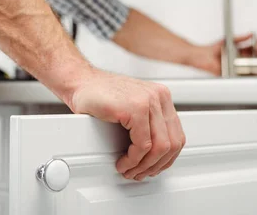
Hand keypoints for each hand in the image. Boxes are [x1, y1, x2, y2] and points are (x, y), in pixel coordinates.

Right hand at [69, 69, 184, 180]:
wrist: (80, 83)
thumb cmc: (100, 96)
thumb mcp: (133, 109)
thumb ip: (149, 124)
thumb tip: (157, 155)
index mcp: (161, 96)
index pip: (177, 136)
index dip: (166, 159)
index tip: (153, 167)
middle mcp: (159, 96)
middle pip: (172, 144)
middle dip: (155, 165)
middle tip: (139, 173)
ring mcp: (148, 100)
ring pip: (160, 147)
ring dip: (143, 165)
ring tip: (130, 169)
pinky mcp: (135, 108)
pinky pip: (143, 144)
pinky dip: (133, 159)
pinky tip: (123, 161)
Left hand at [188, 33, 256, 75]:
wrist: (203, 57)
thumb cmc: (213, 49)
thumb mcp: (228, 40)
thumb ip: (240, 38)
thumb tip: (250, 34)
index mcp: (239, 50)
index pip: (253, 48)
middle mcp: (240, 59)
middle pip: (255, 58)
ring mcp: (237, 66)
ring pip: (252, 67)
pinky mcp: (234, 73)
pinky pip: (245, 75)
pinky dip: (254, 75)